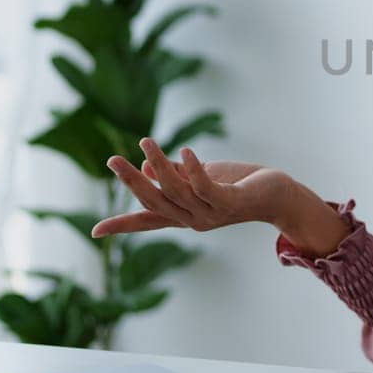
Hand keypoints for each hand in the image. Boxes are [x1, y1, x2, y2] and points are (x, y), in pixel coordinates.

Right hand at [94, 140, 348, 255]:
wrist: (278, 194)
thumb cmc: (238, 185)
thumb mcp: (201, 178)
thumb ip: (174, 175)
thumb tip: (145, 164)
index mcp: (183, 215)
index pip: (148, 220)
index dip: (122, 225)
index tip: (94, 231)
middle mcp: (194, 219)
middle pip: (155, 202)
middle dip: (132, 182)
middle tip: (112, 159)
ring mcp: (212, 213)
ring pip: (177, 191)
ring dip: (159, 165)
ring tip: (146, 140)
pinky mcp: (231, 202)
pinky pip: (206, 188)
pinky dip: (193, 170)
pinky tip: (184, 150)